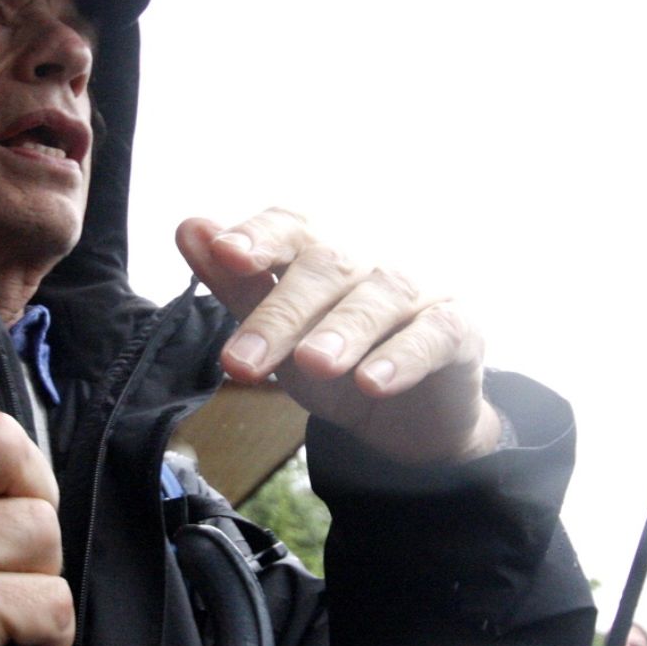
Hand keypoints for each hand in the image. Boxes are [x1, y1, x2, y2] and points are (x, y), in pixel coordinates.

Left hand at [176, 209, 498, 463]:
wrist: (406, 418)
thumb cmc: (333, 363)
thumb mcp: (279, 335)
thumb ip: (237, 286)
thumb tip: (190, 228)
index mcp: (320, 254)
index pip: (289, 227)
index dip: (259, 236)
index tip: (226, 253)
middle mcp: (367, 263)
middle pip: (324, 269)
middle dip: (279, 315)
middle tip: (243, 362)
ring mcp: (416, 292)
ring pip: (376, 300)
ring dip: (341, 333)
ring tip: (313, 364)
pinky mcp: (457, 330)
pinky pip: (431, 335)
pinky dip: (401, 358)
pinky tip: (372, 382)